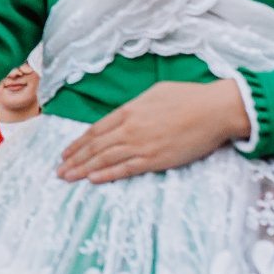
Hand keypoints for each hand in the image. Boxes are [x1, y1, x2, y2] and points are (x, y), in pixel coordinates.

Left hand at [58, 81, 249, 183]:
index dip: (78, 143)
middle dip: (74, 159)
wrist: (214, 110)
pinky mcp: (155, 160)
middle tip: (58, 170)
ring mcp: (141, 145)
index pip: (95, 131)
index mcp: (128, 111)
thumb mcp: (154, 93)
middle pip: (94, 147)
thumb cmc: (188, 98)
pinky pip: (125, 170)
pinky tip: (92, 180)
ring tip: (67, 178)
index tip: (65, 152)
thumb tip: (124, 116)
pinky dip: (106, 175)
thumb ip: (135, 107)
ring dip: (83, 170)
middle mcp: (129, 129)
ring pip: (104, 160)